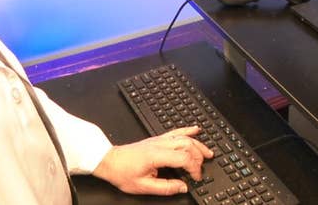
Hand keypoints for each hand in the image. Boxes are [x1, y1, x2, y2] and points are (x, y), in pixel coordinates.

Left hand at [92, 125, 213, 194]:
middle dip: (198, 157)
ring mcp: (158, 140)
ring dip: (198, 144)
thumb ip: (165, 187)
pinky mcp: (156, 139)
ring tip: (208, 152)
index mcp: (156, 156)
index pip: (183, 158)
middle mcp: (159, 145)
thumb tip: (182, 187)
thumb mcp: (143, 186)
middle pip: (187, 145)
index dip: (194, 168)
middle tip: (203, 168)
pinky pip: (175, 131)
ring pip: (183, 137)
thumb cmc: (122, 173)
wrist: (109, 161)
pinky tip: (196, 129)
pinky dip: (187, 130)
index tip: (196, 177)